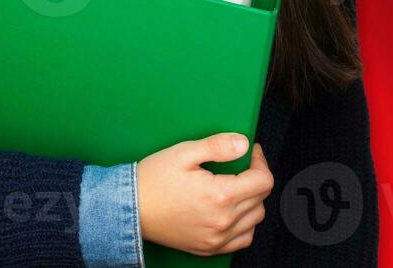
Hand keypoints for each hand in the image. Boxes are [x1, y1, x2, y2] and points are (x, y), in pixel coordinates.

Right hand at [136, 133, 271, 256]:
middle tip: (239, 166)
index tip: (251, 153)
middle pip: (261, 198)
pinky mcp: (211, 248)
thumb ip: (216, 146)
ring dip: (252, 201)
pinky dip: (245, 224)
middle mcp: (224, 220)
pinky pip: (244, 239)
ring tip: (234, 187)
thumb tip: (243, 144)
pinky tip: (231, 211)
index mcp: (220, 195)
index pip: (263, 180)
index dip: (260, 162)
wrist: (129, 208)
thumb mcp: (182, 153)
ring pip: (255, 219)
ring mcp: (218, 238)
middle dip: (255, 178)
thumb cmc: (152, 180)